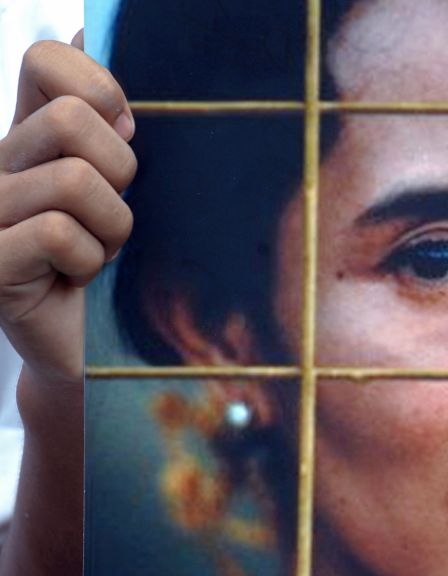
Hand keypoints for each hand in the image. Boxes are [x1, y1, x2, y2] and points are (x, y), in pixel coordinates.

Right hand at [0, 31, 135, 433]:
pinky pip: (58, 234)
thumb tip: (105, 82)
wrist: (70, 341)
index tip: (120, 134)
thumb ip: (103, 136)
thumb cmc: (94, 262)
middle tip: (108, 212)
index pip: (48, 60)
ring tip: (96, 250)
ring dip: (110, 226)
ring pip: (75, 180)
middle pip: (76, 122)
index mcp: (26, 138)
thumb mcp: (108, 192)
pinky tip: (74, 278)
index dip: (99, 88)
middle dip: (119, 174)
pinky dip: (87, 261)